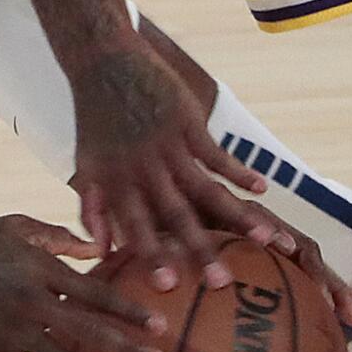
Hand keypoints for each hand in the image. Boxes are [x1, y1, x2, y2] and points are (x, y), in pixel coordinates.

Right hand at [0, 215, 169, 351]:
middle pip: (87, 328)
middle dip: (126, 348)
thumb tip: (96, 246)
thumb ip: (57, 237)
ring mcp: (11, 327)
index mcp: (40, 269)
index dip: (128, 309)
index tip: (159, 325)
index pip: (93, 291)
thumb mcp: (15, 226)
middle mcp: (31, 300)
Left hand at [66, 41, 351, 324]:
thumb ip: (92, 209)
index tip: (168, 288)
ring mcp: (168, 145)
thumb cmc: (95, 120)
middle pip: (175, 215)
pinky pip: (219, 153)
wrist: (102, 63)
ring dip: (237, 214)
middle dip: (199, 249)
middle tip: (222, 284)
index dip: (150, 255)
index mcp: (117, 182)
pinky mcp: (187, 123)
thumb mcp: (84, 164)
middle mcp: (144, 169)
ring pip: (206, 187)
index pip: (135, 226)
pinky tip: (264, 189)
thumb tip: (102, 252)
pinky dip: (241, 171)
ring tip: (267, 240)